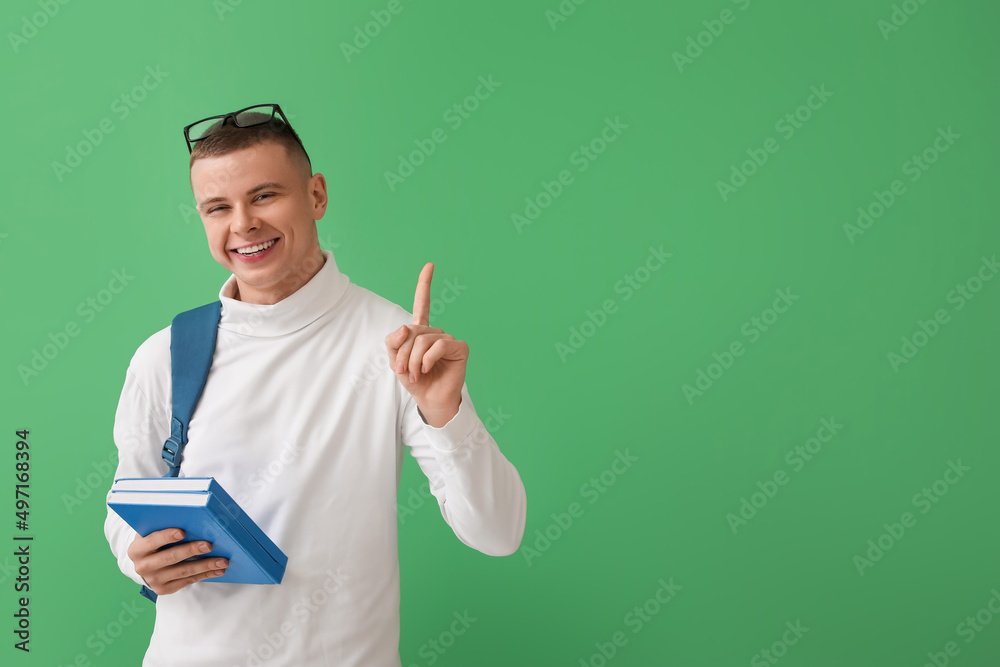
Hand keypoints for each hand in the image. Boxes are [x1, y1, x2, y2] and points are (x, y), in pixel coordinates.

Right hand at [127, 528, 227, 595]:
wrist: (146, 563)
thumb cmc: (155, 542)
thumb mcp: (153, 532)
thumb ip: (165, 525)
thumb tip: (192, 516)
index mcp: (137, 549)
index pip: (152, 541)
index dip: (167, 536)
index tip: (183, 532)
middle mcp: (142, 566)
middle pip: (170, 557)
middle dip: (191, 550)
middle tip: (209, 545)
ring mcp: (153, 580)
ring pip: (183, 571)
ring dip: (205, 566)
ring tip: (222, 561)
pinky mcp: (163, 590)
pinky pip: (188, 581)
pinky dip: (205, 575)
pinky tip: (218, 570)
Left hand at [384, 262, 468, 426]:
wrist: (429, 400)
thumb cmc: (414, 380)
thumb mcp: (395, 361)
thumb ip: (394, 342)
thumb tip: (405, 326)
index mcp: (421, 332)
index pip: (423, 304)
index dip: (425, 285)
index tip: (430, 265)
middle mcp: (436, 333)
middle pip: (413, 331)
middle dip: (404, 353)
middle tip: (405, 371)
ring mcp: (448, 339)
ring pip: (424, 339)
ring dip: (414, 359)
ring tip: (416, 374)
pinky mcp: (460, 348)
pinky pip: (439, 345)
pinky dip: (428, 358)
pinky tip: (427, 368)